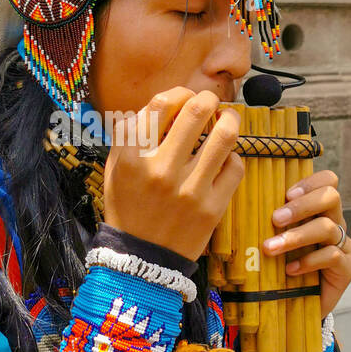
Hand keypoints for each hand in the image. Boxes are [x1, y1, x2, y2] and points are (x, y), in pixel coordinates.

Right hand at [103, 88, 244, 261]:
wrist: (142, 259)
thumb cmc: (128, 208)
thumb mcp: (115, 168)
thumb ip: (132, 134)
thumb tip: (163, 104)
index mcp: (133, 158)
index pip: (161, 103)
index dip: (179, 92)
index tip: (185, 96)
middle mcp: (161, 170)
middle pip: (197, 109)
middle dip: (208, 98)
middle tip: (210, 102)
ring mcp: (190, 190)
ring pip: (224, 135)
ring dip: (230, 119)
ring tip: (227, 119)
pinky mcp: (212, 208)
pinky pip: (235, 166)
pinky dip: (232, 156)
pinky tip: (224, 159)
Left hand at [264, 169, 350, 318]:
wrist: (293, 304)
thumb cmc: (278, 266)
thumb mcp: (272, 239)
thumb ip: (265, 221)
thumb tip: (237, 202)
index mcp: (318, 210)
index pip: (327, 181)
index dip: (310, 182)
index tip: (286, 194)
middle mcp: (334, 222)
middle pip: (332, 197)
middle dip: (302, 206)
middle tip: (276, 219)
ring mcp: (343, 245)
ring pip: (328, 228)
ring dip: (296, 236)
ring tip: (270, 248)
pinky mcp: (346, 268)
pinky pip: (333, 256)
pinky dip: (309, 261)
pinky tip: (290, 270)